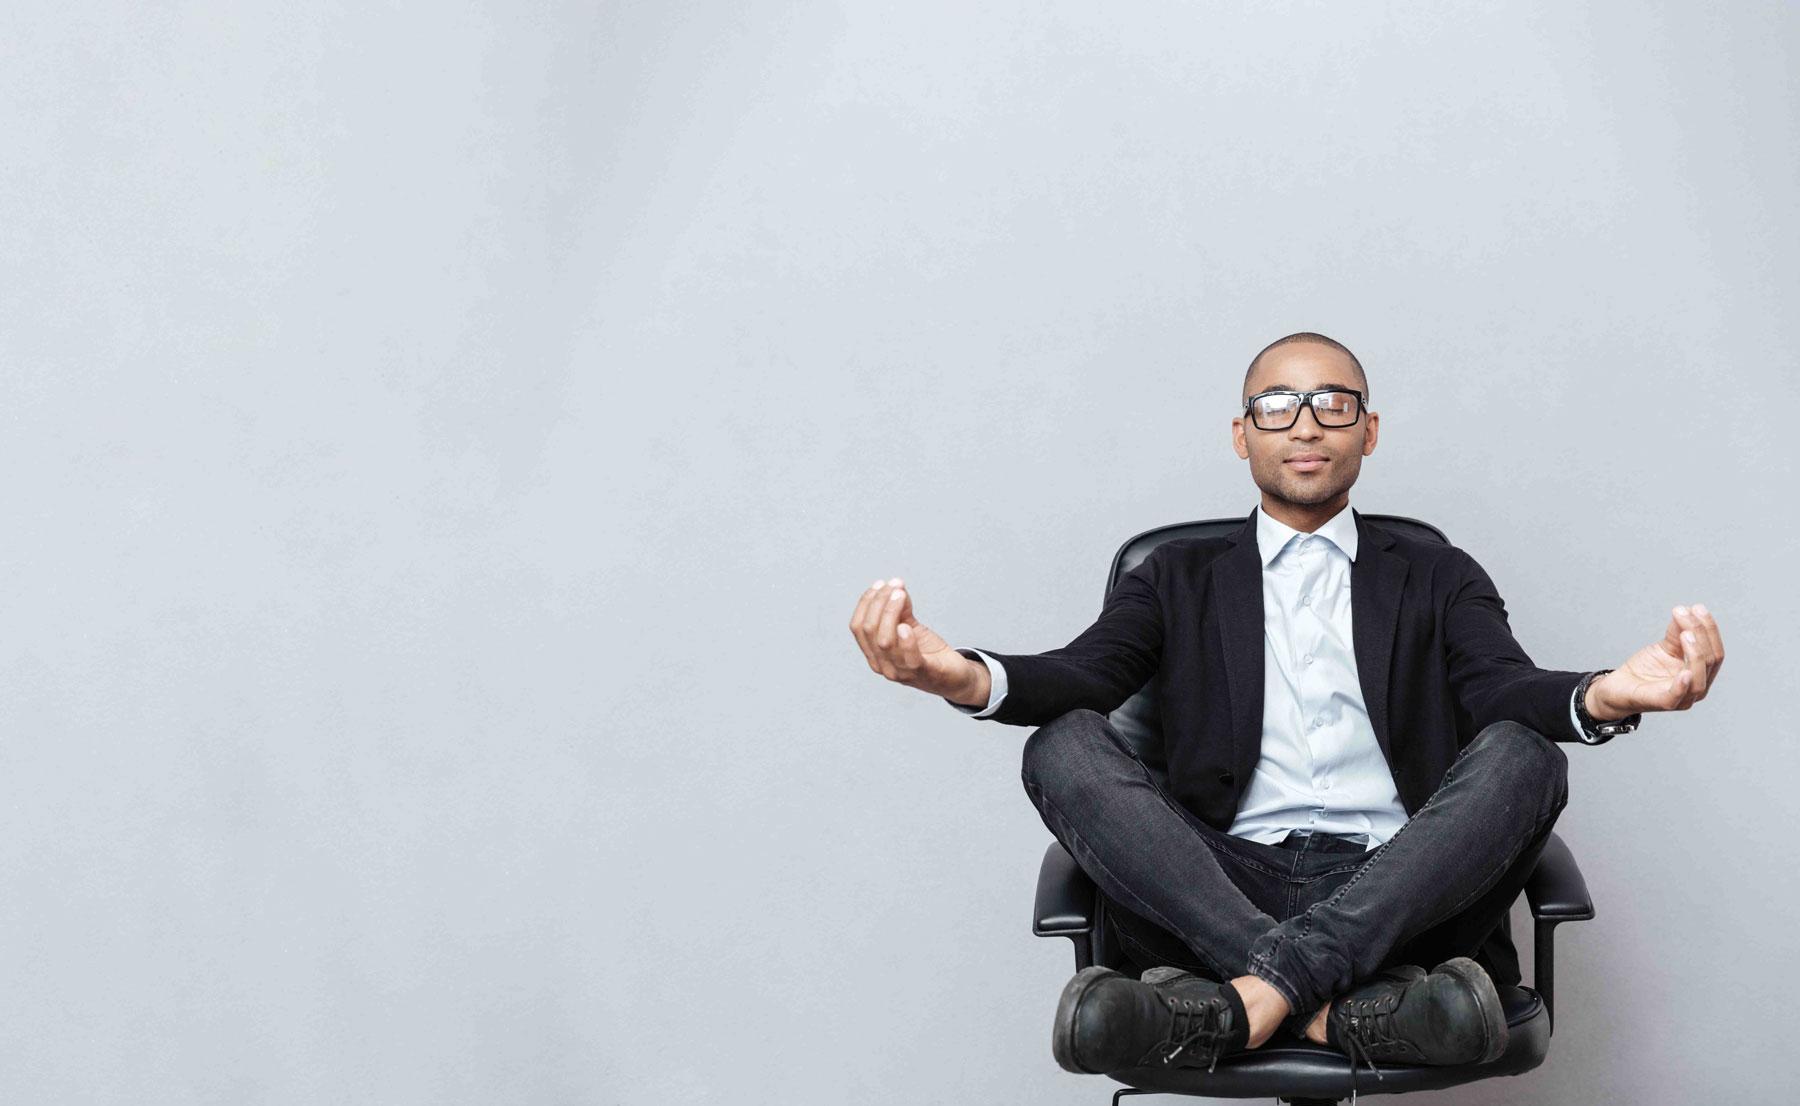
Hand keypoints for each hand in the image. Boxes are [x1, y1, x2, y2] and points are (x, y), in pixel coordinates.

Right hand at [848, 577, 977, 698]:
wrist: (954, 677)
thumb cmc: (928, 653)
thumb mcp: (911, 627)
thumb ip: (901, 611)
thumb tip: (896, 588)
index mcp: (874, 654)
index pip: (858, 626)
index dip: (866, 603)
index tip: (880, 584)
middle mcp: (881, 665)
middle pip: (869, 630)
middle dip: (880, 602)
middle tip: (896, 586)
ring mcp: (899, 673)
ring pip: (885, 641)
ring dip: (891, 612)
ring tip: (901, 595)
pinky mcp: (921, 674)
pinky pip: (909, 659)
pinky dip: (906, 641)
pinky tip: (907, 626)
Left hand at [1592, 603, 1723, 715]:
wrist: (1617, 687)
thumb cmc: (1644, 670)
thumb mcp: (1663, 646)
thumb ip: (1677, 632)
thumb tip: (1686, 611)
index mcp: (1702, 673)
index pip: (1715, 651)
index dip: (1709, 629)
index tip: (1697, 608)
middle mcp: (1697, 687)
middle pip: (1710, 661)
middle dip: (1700, 634)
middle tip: (1685, 614)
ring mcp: (1682, 698)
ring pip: (1699, 679)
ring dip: (1695, 654)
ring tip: (1686, 634)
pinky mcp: (1663, 703)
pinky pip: (1677, 696)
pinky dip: (1683, 685)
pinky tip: (1685, 672)